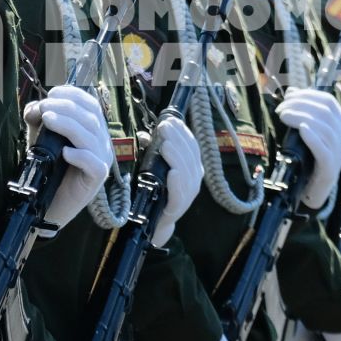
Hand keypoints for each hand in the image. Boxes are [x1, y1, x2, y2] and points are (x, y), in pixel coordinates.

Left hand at [24, 85, 113, 227]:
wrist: (50, 202)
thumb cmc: (50, 167)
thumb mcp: (42, 137)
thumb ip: (39, 119)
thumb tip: (36, 106)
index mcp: (93, 129)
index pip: (91, 105)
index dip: (74, 95)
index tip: (52, 93)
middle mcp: (101, 142)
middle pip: (90, 118)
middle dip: (66, 108)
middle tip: (44, 108)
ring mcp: (101, 160)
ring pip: (90, 137)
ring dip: (68, 125)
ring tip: (48, 119)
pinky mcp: (97, 178)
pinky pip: (93, 163)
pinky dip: (79, 155)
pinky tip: (64, 152)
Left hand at [148, 114, 200, 247]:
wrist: (154, 221)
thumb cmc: (156, 190)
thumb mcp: (156, 167)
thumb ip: (153, 152)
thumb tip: (146, 134)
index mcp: (192, 167)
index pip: (191, 146)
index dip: (182, 132)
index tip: (169, 120)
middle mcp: (194, 179)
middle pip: (190, 156)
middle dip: (177, 139)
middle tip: (164, 127)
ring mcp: (188, 194)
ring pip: (186, 172)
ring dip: (176, 157)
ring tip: (165, 144)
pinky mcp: (178, 208)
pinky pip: (180, 194)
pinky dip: (177, 182)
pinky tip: (172, 172)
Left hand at [276, 88, 340, 210]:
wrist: (312, 189)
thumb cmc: (308, 158)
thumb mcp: (306, 131)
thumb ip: (302, 112)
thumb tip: (291, 91)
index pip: (328, 102)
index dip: (307, 95)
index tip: (288, 96)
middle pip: (325, 112)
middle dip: (301, 105)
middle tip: (281, 108)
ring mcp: (339, 153)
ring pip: (324, 128)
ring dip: (301, 118)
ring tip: (283, 116)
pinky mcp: (330, 168)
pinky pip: (323, 149)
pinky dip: (312, 137)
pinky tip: (300, 130)